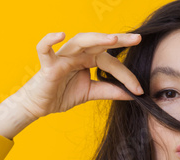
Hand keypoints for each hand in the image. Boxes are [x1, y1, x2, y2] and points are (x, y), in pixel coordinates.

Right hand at [19, 32, 143, 118]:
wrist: (41, 105)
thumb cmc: (62, 94)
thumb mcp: (91, 92)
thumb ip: (111, 91)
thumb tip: (134, 94)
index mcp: (88, 59)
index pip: (111, 61)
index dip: (126, 75)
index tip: (138, 89)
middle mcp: (77, 54)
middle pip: (99, 42)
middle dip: (118, 40)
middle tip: (137, 39)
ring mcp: (63, 57)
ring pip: (79, 42)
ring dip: (96, 38)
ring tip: (113, 39)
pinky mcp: (48, 66)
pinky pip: (45, 49)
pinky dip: (50, 40)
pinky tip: (60, 34)